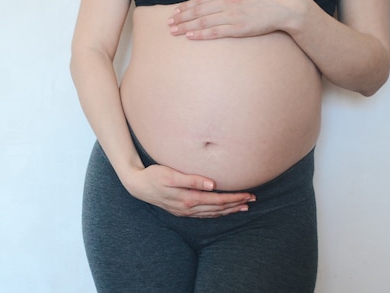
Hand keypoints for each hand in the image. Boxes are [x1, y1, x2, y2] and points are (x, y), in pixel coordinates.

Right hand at [122, 163, 255, 217]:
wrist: (137, 185)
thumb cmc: (154, 175)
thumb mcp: (171, 175)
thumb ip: (192, 180)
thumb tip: (212, 185)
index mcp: (188, 199)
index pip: (218, 201)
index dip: (234, 198)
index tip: (248, 194)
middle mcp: (188, 208)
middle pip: (218, 208)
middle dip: (236, 204)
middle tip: (252, 200)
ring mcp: (184, 211)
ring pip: (212, 213)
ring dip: (228, 210)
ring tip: (243, 207)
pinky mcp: (181, 210)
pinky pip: (204, 214)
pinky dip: (216, 213)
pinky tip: (221, 210)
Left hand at [167, 0, 303, 39]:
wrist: (285, 6)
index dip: (186, 5)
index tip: (175, 11)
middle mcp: (227, 1)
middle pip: (198, 10)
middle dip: (181, 17)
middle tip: (168, 23)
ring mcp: (232, 15)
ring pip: (203, 21)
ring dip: (186, 26)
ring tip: (174, 31)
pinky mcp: (238, 28)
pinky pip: (215, 32)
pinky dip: (201, 34)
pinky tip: (190, 36)